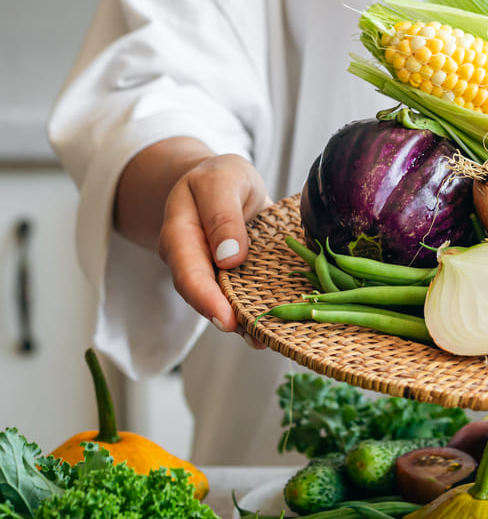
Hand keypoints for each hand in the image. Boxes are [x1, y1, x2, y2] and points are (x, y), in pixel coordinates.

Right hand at [157, 154, 270, 334]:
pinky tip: (276, 327)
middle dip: (226, 318)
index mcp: (180, 233)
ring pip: (223, 301)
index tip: (226, 319)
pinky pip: (243, 296)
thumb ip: (222, 214)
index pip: (187, 271)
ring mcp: (213, 272)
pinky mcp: (236, 277)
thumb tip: (229, 256)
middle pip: (203, 295)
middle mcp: (192, 260)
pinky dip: (258, 311)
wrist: (225, 183)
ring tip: (266, 339)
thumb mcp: (223, 180)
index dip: (205, 298)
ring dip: (244, 322)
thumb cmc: (221, 179)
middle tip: (253, 337)